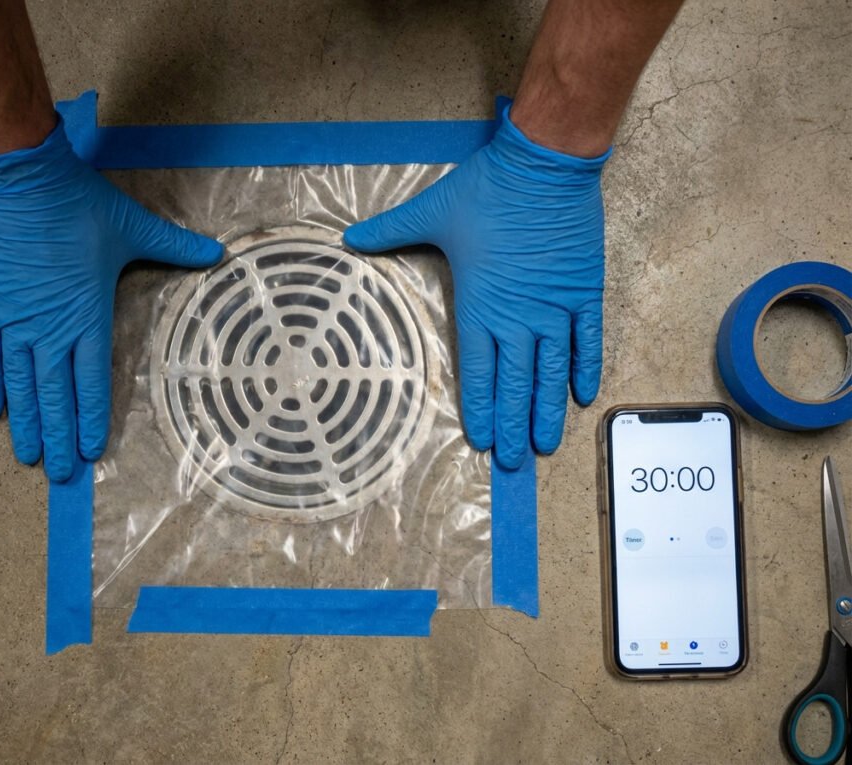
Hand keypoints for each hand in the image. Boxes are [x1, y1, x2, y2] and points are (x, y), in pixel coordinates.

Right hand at [0, 118, 222, 480]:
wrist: (23, 179)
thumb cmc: (80, 205)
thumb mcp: (134, 227)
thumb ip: (174, 247)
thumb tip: (216, 252)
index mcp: (87, 314)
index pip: (91, 381)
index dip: (89, 418)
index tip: (88, 451)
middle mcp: (50, 327)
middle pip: (54, 395)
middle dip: (57, 437)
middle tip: (58, 475)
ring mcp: (16, 320)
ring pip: (21, 384)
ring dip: (26, 422)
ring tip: (27, 457)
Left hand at [344, 107, 609, 469]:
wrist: (543, 164)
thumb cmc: (486, 189)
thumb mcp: (431, 211)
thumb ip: (390, 231)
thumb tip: (348, 239)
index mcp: (480, 304)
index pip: (478, 370)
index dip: (481, 408)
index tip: (482, 438)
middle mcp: (518, 316)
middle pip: (516, 383)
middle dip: (513, 425)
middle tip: (513, 462)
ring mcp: (554, 307)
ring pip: (551, 372)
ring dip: (547, 411)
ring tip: (545, 445)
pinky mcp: (584, 292)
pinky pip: (587, 341)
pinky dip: (585, 369)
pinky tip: (582, 397)